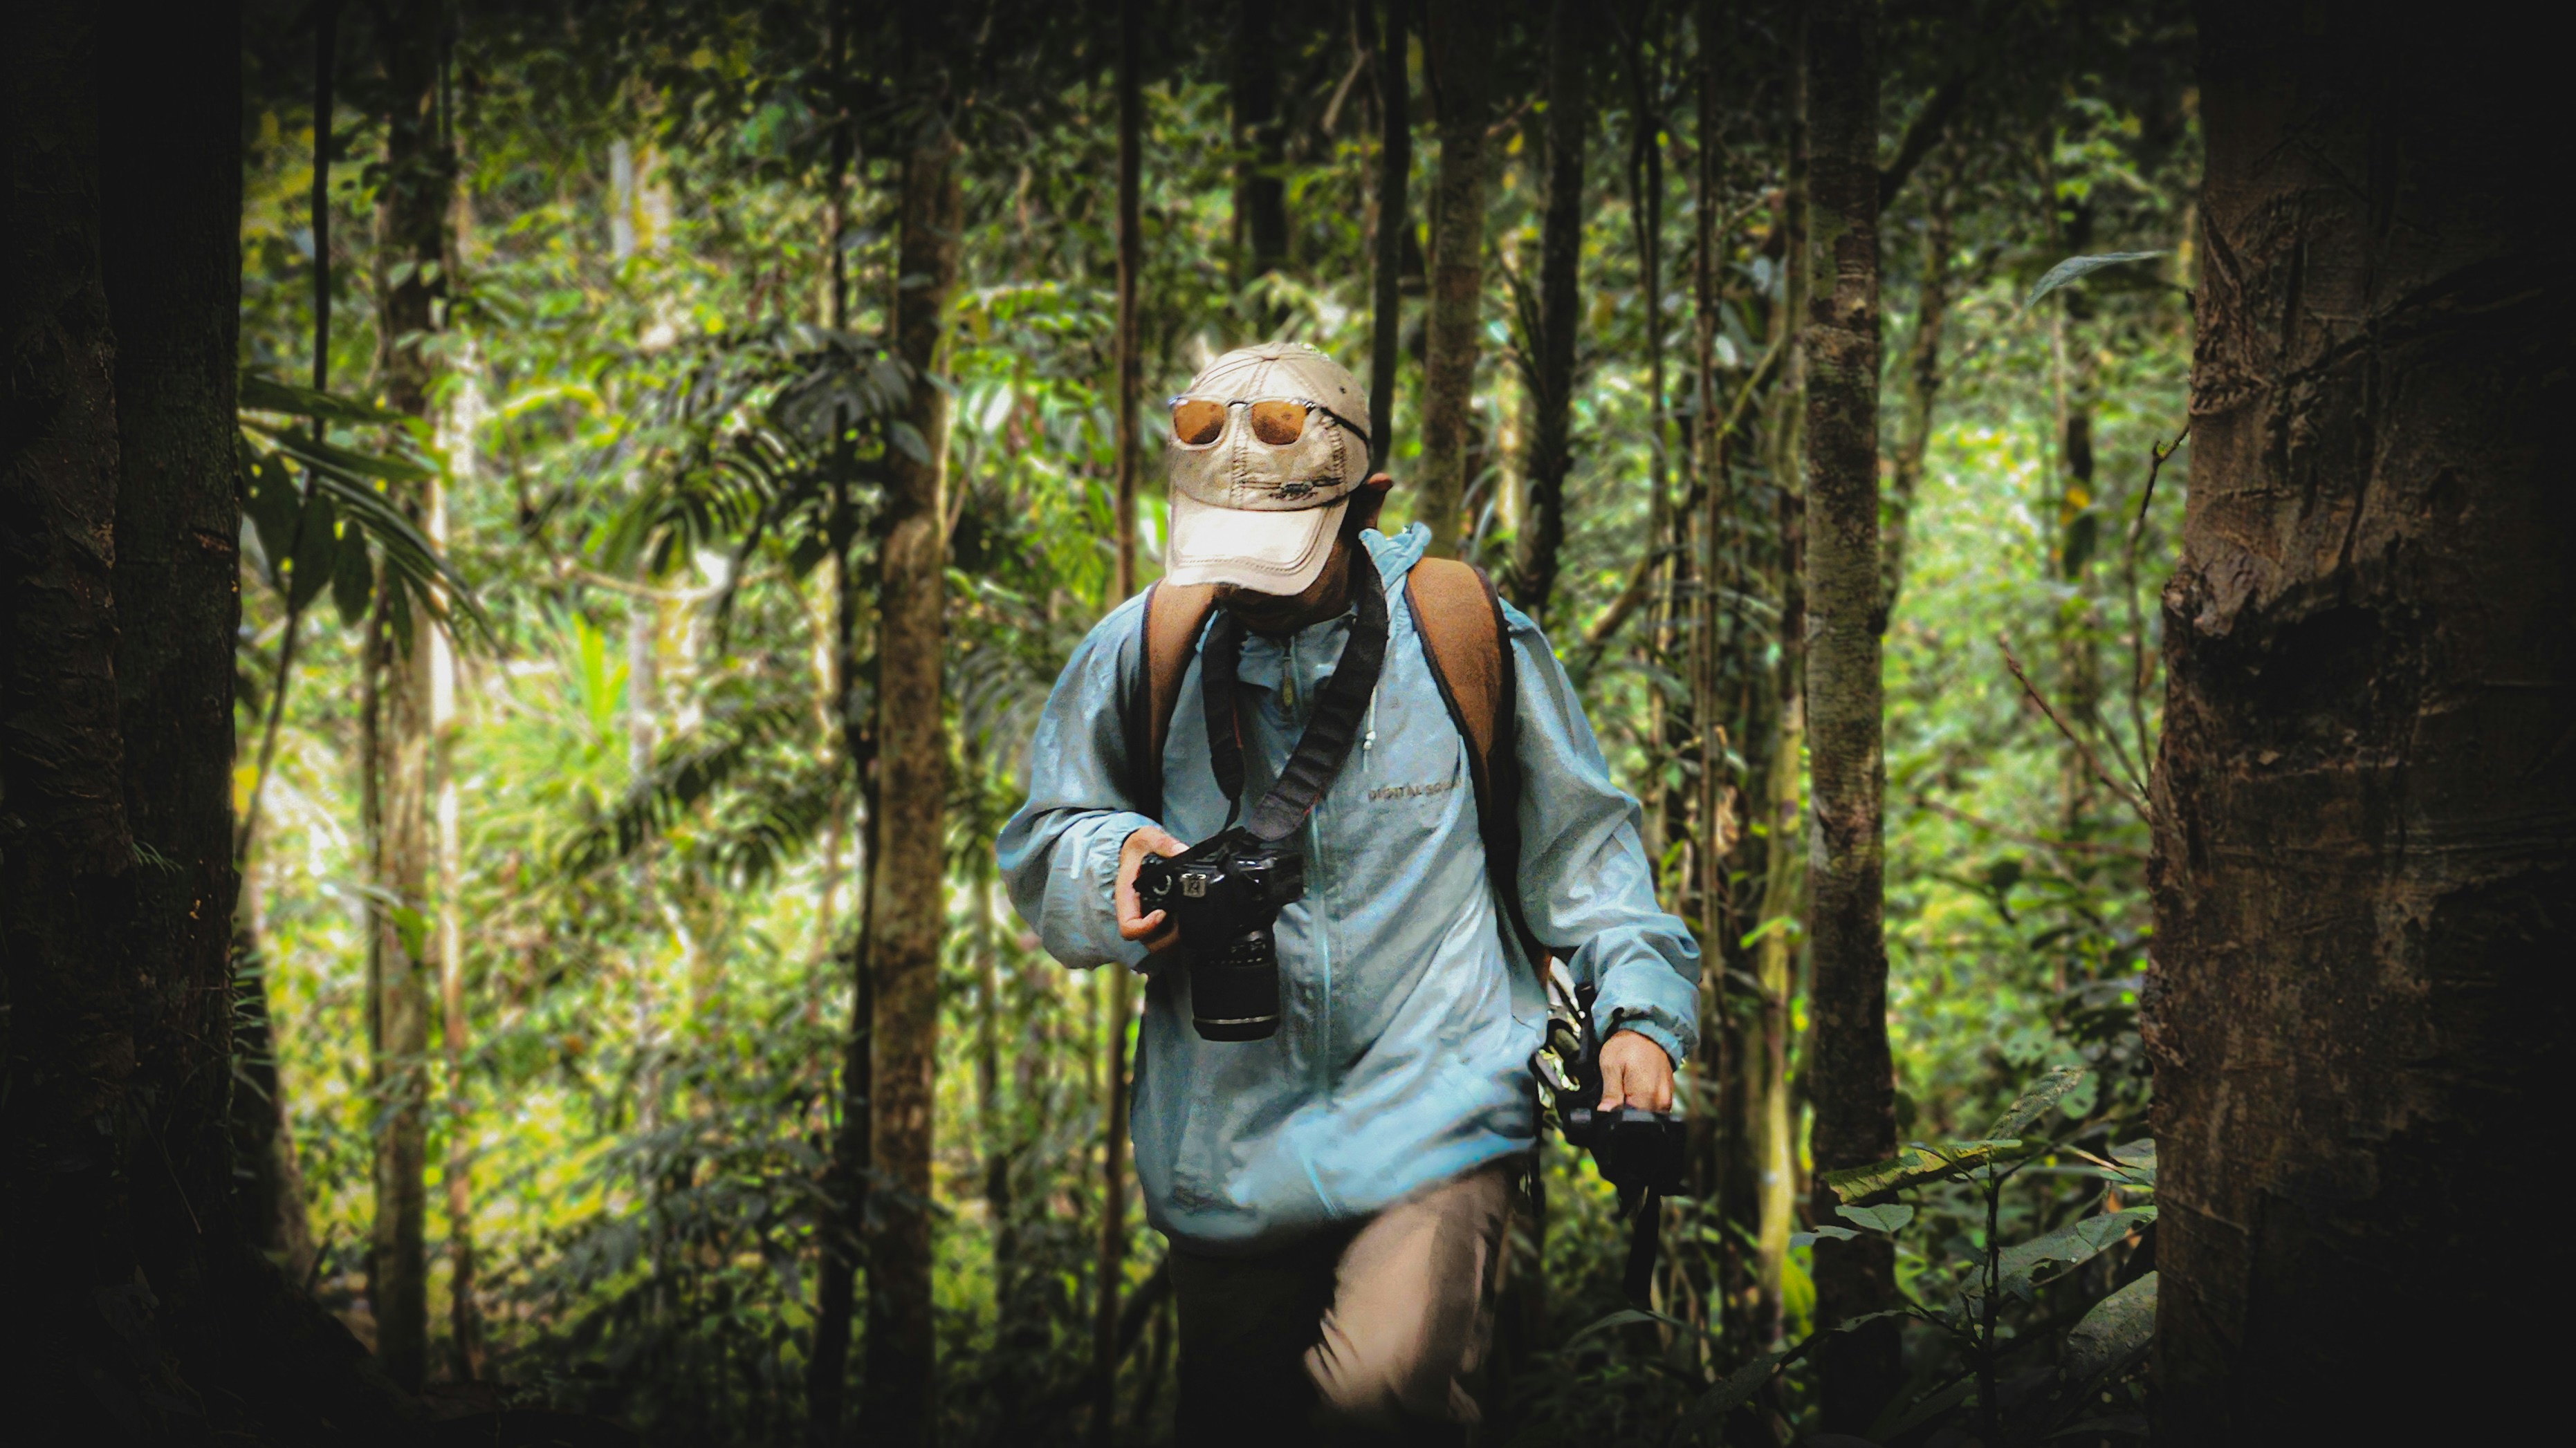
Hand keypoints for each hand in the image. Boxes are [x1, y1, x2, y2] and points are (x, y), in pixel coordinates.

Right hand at [1115, 826, 1187, 955]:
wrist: (1139, 850)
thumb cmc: (1140, 847)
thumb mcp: (1148, 837)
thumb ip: (1164, 843)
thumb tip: (1183, 852)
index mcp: (1126, 898)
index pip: (1129, 927)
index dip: (1146, 927)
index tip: (1163, 913)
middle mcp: (1135, 913)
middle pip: (1147, 943)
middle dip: (1168, 939)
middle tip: (1185, 921)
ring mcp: (1146, 919)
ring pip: (1158, 946)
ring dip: (1176, 940)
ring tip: (1190, 920)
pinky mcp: (1158, 921)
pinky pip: (1167, 939)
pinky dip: (1180, 936)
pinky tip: (1191, 919)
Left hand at [1597, 1029, 1675, 1111]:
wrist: (1647, 1030)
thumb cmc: (1629, 1044)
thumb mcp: (1611, 1065)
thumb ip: (1610, 1094)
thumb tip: (1605, 1114)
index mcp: (1646, 1095)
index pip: (1628, 1120)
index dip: (1615, 1113)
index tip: (1609, 1100)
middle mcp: (1660, 1100)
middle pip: (1637, 1119)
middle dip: (1624, 1109)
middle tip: (1618, 1086)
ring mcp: (1666, 1099)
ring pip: (1645, 1113)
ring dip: (1633, 1104)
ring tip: (1627, 1084)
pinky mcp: (1667, 1095)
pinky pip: (1652, 1106)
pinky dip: (1642, 1100)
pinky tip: (1635, 1085)